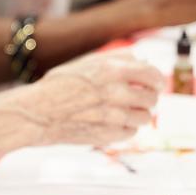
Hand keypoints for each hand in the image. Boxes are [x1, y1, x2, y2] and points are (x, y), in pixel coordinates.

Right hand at [0, 51, 161, 156]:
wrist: (37, 113)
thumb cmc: (58, 86)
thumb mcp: (85, 62)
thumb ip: (116, 59)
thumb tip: (141, 58)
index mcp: (112, 70)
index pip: (152, 75)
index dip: (157, 80)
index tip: (156, 84)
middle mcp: (116, 93)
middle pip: (151, 98)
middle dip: (148, 99)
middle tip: (140, 99)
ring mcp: (113, 117)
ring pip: (145, 118)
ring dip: (139, 115)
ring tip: (126, 112)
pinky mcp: (108, 136)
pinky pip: (131, 133)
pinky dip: (126, 129)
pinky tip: (113, 123)